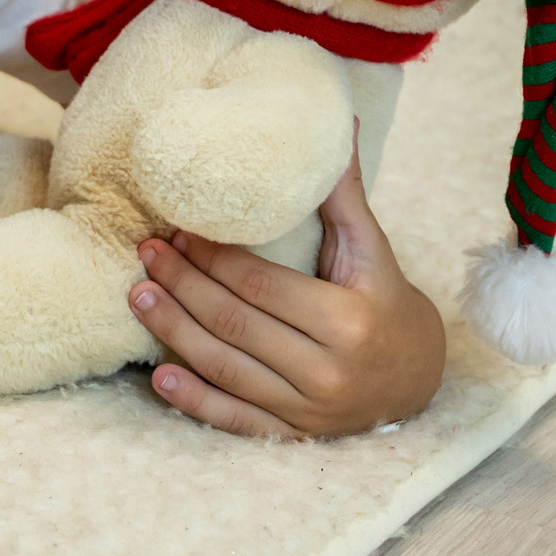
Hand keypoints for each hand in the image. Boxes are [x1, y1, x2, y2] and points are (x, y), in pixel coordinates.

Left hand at [127, 140, 444, 438]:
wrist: (418, 378)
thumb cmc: (386, 300)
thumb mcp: (371, 248)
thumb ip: (343, 192)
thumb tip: (332, 121)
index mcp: (348, 319)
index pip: (259, 284)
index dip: (212, 256)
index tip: (177, 230)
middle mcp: (328, 369)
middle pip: (235, 323)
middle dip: (182, 286)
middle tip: (146, 255)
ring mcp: (309, 409)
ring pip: (226, 368)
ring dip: (173, 331)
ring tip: (137, 297)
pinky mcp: (294, 434)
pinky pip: (236, 420)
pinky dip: (195, 401)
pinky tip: (160, 378)